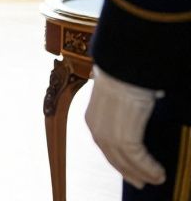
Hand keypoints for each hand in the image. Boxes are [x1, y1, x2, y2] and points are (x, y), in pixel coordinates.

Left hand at [85, 66, 164, 187]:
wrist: (123, 68)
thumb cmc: (122, 76)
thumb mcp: (117, 96)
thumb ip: (121, 110)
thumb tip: (134, 112)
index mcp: (93, 119)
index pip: (105, 147)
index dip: (118, 161)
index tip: (129, 171)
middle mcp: (97, 129)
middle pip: (113, 158)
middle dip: (129, 172)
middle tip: (144, 182)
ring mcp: (109, 134)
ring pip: (126, 161)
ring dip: (143, 172)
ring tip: (158, 178)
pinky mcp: (124, 137)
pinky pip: (138, 158)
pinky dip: (149, 167)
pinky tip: (159, 172)